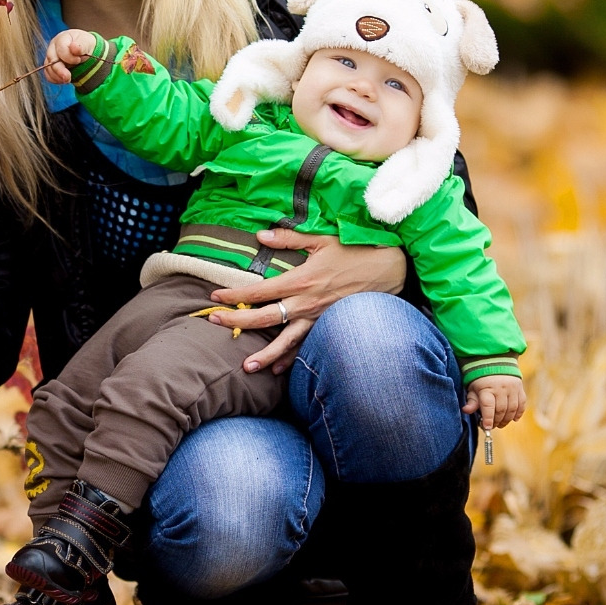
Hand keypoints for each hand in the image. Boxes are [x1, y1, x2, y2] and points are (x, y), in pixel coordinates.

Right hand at [42, 29, 97, 85]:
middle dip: (59, 70)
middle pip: (51, 59)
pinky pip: (48, 75)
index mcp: (62, 38)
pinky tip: (63, 80)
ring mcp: (51, 57)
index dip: (69, 57)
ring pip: (48, 68)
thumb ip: (81, 46)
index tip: (78, 60)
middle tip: (68, 77)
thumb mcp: (86, 43)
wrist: (84, 51)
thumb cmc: (85, 45)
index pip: (61, 48)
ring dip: (57, 76)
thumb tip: (74, 47)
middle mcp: (53, 47)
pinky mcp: (50, 67)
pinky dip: (55, 79)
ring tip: (68, 79)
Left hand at [208, 232, 410, 374]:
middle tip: (214, 323)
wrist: (390, 270)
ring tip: (246, 367)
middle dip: (237, 321)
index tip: (215, 296)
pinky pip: (308, 347)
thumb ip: (289, 239)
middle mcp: (306, 304)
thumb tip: (260, 235)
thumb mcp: (322, 239)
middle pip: (264, 318)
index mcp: (300, 280)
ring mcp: (318, 319)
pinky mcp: (329, 326)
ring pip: (286, 342)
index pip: (259, 292)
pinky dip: (293, 359)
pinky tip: (278, 369)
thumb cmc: (356, 250)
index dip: (235, 295)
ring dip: (265, 355)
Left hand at [464, 376, 526, 429]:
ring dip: (507, 420)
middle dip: (496, 421)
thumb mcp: (473, 387)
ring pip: (512, 409)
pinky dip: (518, 413)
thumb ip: (471, 400)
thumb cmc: (481, 377)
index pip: (488, 406)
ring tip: (501, 424)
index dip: (488, 418)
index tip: (487, 427)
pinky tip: (513, 419)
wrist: (495, 361)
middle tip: (492, 426)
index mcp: (487, 388)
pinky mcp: (520, 388)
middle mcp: (501, 388)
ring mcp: (512, 388)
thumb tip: (466, 410)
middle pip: (501, 410)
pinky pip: (522, 404)